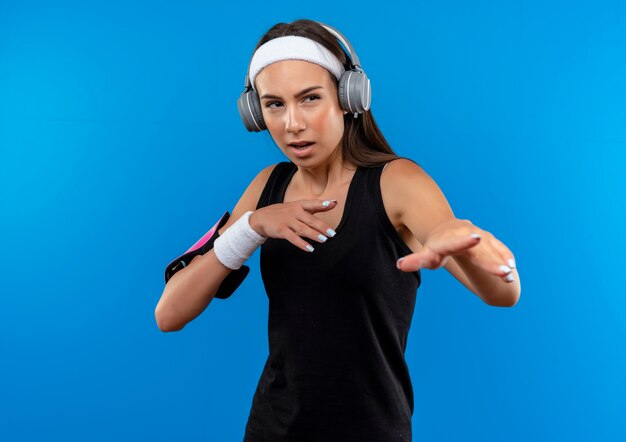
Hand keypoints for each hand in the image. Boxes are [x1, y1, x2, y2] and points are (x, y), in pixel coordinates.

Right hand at [249, 200, 337, 252]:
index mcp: (299, 205)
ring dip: (313, 235)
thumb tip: (334, 202)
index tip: (332, 203)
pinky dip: (301, 244)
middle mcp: (294, 212)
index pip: (312, 203)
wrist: (261, 218)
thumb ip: (316, 206)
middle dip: (322, 226)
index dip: (322, 203)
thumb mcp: (298, 206)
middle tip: (332, 233)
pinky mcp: (281, 230)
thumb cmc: (283, 212)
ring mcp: (287, 221)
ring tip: (324, 240)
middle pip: (310, 219)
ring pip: (303, 229)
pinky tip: (310, 248)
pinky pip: (293, 238)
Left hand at [396, 219, 516, 282]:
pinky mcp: (489, 240)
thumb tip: (399, 265)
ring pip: (492, 249)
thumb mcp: (426, 254)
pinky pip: (499, 248)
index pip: (457, 242)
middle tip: (504, 272)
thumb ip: (415, 260)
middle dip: (492, 261)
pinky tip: (512, 267)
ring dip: (501, 261)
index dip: (466, 241)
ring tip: (509, 275)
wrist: (449, 228)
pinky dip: (505, 256)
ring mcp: (480, 236)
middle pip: (480, 250)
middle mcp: (467, 235)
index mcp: (450, 240)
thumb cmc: (437, 246)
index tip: (476, 237)